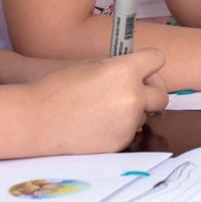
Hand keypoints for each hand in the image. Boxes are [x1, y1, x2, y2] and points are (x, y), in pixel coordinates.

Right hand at [30, 48, 167, 154]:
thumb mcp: (92, 65)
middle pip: (161, 94)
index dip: (150, 63)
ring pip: (145, 114)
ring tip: (105, 108)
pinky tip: (98, 123)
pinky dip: (120, 127)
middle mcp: (132, 96)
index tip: (143, 67)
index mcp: (125, 71)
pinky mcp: (121, 142)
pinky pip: (130, 131)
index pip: (157, 59)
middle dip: (151, 91)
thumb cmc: (60, 87)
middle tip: (134, 91)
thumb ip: (120, 68)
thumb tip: (137, 72)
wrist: (38, 119)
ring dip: (134, 110)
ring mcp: (128, 122)